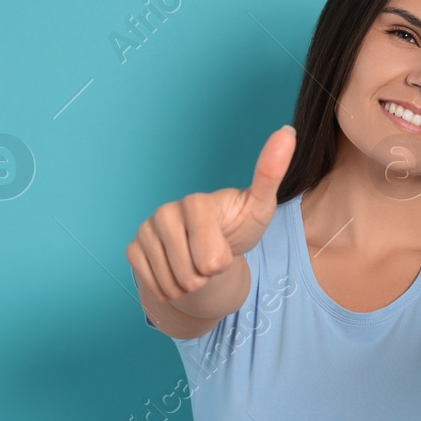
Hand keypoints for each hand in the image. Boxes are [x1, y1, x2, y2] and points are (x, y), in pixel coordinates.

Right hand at [126, 125, 294, 302]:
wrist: (212, 245)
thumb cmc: (237, 225)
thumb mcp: (260, 206)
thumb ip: (270, 173)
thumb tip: (287, 132)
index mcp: (196, 202)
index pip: (209, 260)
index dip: (220, 263)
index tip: (225, 245)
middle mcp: (165, 212)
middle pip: (190, 275)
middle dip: (204, 277)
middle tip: (209, 257)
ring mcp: (146, 229)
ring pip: (170, 283)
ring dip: (188, 285)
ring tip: (195, 264)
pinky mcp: (133, 247)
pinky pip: (152, 285)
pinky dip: (168, 288)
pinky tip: (176, 271)